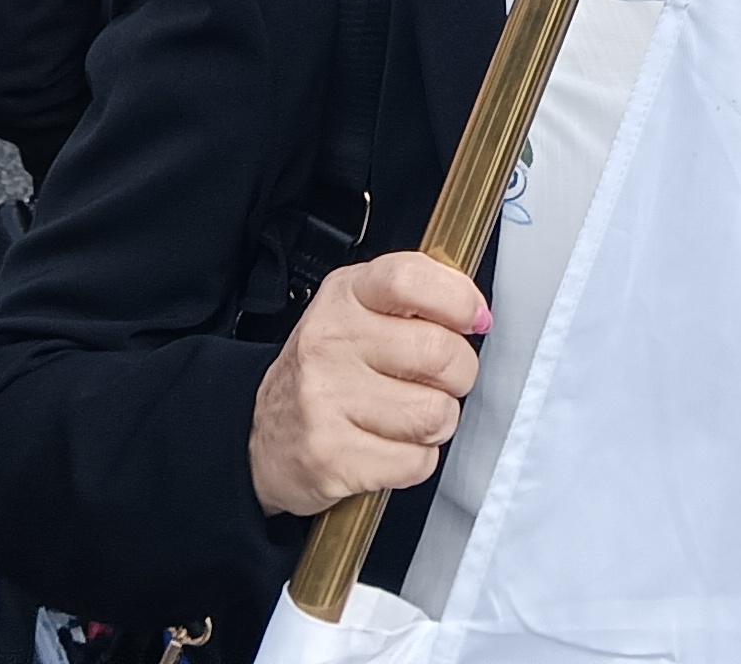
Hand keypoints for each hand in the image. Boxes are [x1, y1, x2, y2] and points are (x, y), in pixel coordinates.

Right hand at [250, 253, 486, 519]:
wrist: (262, 436)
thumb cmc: (326, 370)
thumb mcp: (358, 311)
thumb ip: (415, 298)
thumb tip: (477, 313)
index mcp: (343, 297)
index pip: (409, 279)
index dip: (457, 299)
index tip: (473, 319)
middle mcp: (329, 344)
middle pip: (439, 353)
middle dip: (458, 374)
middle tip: (440, 380)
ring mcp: (326, 402)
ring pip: (436, 414)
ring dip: (437, 421)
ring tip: (410, 415)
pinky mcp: (332, 458)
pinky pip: (417, 461)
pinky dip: (416, 459)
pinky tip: (391, 446)